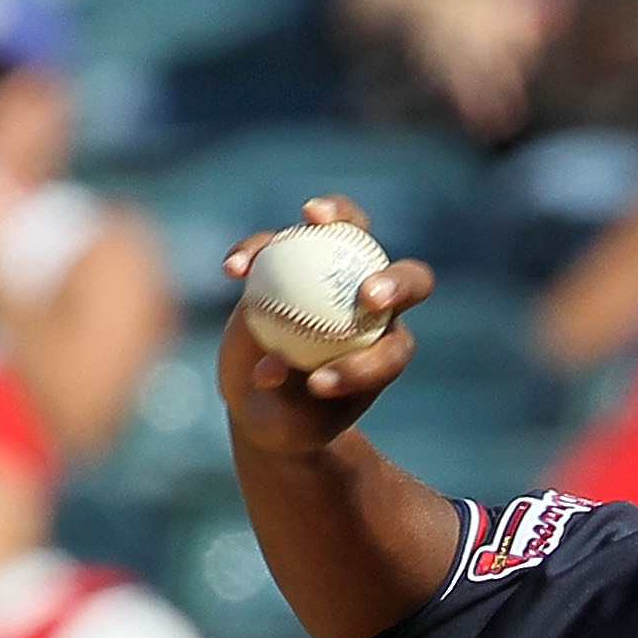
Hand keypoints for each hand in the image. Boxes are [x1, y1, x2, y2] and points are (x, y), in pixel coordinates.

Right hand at [218, 197, 436, 459]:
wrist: (263, 398)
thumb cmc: (287, 420)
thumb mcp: (287, 422)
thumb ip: (286, 399)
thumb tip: (271, 369)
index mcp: (385, 350)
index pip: (394, 349)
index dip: (369, 364)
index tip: (319, 384)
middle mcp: (370, 310)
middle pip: (406, 280)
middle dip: (396, 282)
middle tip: (366, 295)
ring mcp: (333, 279)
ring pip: (351, 233)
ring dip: (338, 215)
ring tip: (310, 217)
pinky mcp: (288, 264)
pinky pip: (277, 244)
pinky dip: (257, 249)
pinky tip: (232, 269)